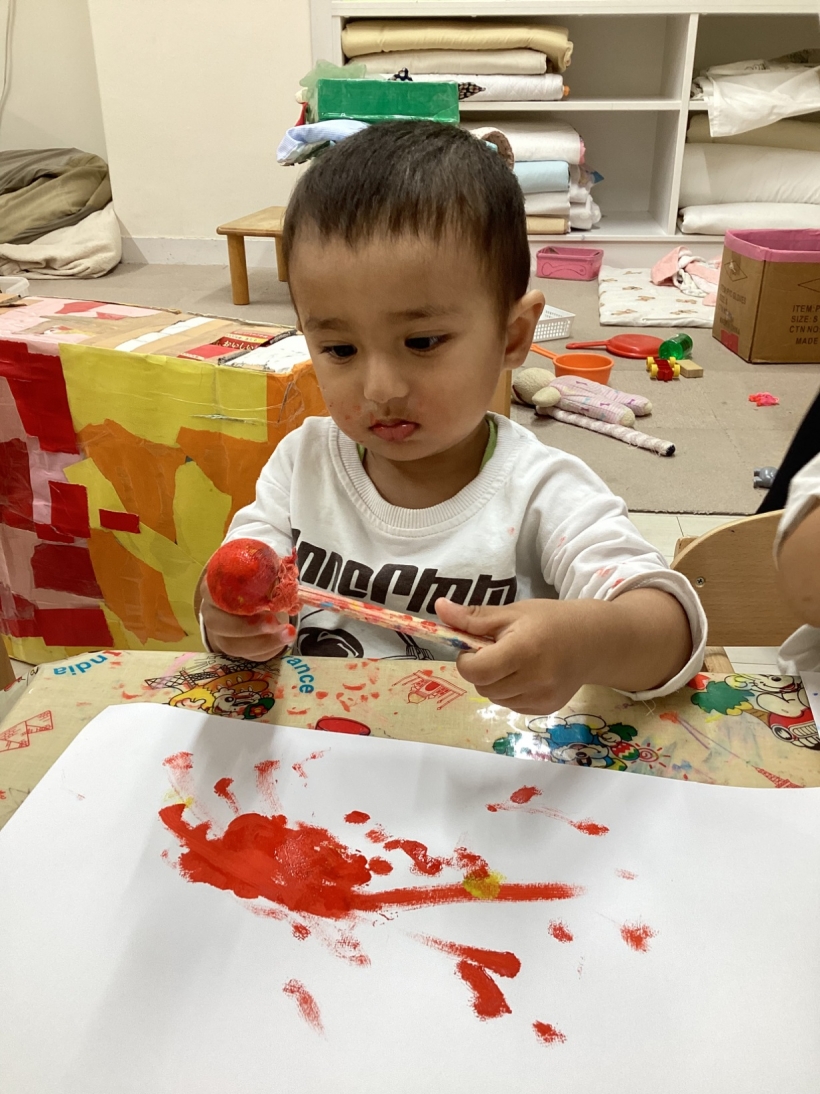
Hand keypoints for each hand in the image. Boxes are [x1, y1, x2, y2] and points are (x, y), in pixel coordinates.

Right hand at [200, 577, 295, 661]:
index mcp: (212, 589)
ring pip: (232, 645)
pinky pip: (248, 655)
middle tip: (273, 622)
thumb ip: (266, 574)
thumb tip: (283, 580)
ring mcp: (220, 635)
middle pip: (218, 624)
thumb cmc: (254, 584)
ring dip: (263, 641)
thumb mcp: (260, 574)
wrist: (252, 602)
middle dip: (247, 625)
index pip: (212, 593)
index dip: (232, 597)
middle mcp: (210, 613)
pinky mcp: (236, 650)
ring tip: (288, 633)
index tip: (255, 598)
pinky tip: (284, 639)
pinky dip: (268, 648)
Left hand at [436, 597, 587, 714]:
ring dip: (495, 682)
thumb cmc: (549, 621)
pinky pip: (511, 705)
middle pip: (483, 686)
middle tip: (497, 651)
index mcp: (523, 650)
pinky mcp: (546, 709)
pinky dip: (510, 692)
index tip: (475, 647)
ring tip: (514, 662)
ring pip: (495, 698)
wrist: (593, 641)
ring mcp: (542, 698)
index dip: (467, 660)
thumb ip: (473, 617)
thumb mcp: (511, 613)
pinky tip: (526, 675)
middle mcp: (535, 679)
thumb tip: (438, 608)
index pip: (476, 671)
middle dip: (481, 670)